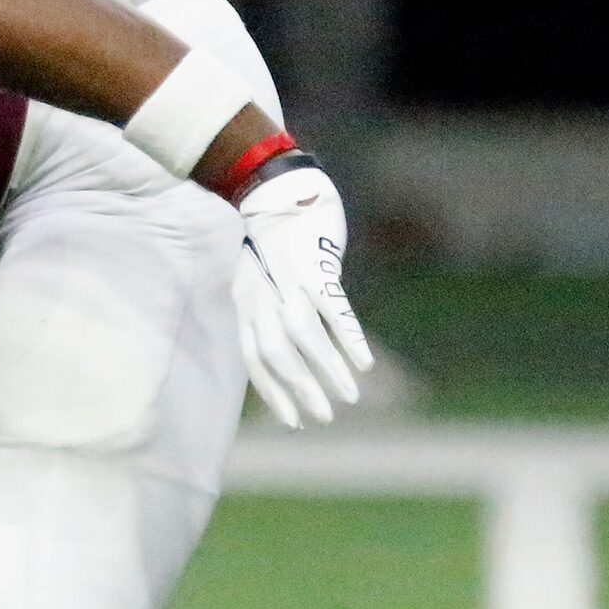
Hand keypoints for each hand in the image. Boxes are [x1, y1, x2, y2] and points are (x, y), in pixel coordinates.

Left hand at [232, 164, 373, 426]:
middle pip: (275, 355)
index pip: (254, 360)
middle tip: (324, 417)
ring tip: (348, 396)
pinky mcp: (313, 266)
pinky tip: (363, 363)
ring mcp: (286, 282)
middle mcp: (260, 297)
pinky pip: (331, 310)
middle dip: (300, 390)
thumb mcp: (257, 277)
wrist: (276, 188)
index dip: (273, 393)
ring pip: (302, 338)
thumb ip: (267, 311)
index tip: (294, 421)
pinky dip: (347, 338)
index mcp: (245, 304)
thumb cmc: (272, 238)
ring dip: (326, 370)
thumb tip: (286, 346)